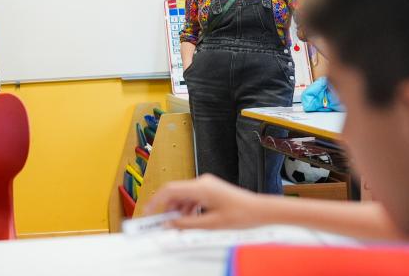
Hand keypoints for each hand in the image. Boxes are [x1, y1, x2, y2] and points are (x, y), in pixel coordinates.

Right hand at [143, 174, 262, 229]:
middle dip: (167, 209)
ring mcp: (207, 185)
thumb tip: (170, 224)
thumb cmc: (242, 214)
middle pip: (175, 193)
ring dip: (179, 211)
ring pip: (184, 197)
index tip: (147, 211)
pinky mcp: (211, 190)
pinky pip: (193, 198)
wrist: (261, 211)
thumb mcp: (211, 224)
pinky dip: (188, 209)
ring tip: (179, 225)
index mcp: (200, 187)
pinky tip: (191, 221)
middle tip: (162, 223)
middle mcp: (202, 182)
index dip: (155, 200)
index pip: (170, 190)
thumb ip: (187, 224)